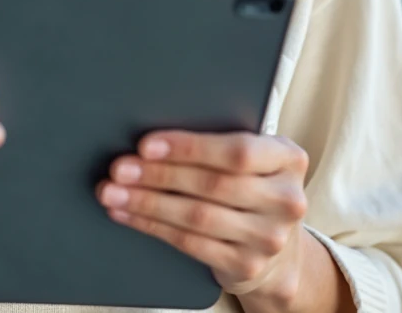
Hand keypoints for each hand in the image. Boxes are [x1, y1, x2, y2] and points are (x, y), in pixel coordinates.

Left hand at [96, 130, 310, 303]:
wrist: (279, 252)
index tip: (147, 145)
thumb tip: (155, 138)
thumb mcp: (256, 160)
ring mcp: (269, 237)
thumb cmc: (254, 188)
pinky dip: (152, 226)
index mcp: (288, 159)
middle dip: (158, 175)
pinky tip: (128, 214)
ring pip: (197, 216)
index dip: (190, 148)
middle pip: (212, 184)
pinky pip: (190, 243)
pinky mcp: (246, 264)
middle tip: (120, 168)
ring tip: (113, 191)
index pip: (237, 151)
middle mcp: (286, 199)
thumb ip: (221, 143)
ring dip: (147, 202)